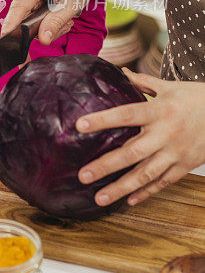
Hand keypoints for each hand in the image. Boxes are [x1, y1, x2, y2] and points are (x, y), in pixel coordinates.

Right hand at [1, 0, 113, 43]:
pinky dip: (43, 17)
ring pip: (26, 16)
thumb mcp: (74, 2)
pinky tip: (57, 13)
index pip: (19, 5)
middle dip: (42, 27)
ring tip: (65, 19)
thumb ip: (57, 21)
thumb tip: (42, 39)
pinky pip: (29, 11)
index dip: (11, 23)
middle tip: (65, 26)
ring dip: (45, 23)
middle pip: (23, 15)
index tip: (5, 38)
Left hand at [76, 70, 204, 206]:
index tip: (80, 126)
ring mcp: (176, 153)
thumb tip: (120, 72)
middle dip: (106, 165)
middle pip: (132, 152)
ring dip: (121, 187)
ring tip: (99, 198)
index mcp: (159, 110)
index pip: (126, 114)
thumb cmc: (195, 98)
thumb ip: (143, 82)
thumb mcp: (169, 87)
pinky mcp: (185, 166)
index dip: (102, 120)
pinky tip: (128, 200)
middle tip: (82, 176)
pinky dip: (146, 193)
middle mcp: (166, 133)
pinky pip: (162, 182)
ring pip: (145, 174)